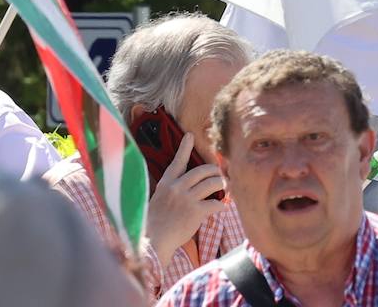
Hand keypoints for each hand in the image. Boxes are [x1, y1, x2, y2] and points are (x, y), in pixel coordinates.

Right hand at [144, 133, 225, 264]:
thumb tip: (188, 186)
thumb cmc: (155, 223)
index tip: (190, 135)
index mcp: (166, 183)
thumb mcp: (158, 200)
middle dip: (214, 171)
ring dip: (221, 184)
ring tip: (224, 186)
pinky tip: (222, 207)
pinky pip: (215, 203)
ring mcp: (186, 198)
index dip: (185, 147)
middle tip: (219, 174)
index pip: (177, 161)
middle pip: (202, 171)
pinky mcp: (196, 211)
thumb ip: (171, 191)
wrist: (153, 241)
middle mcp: (176, 187)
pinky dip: (221, 205)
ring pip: (212, 183)